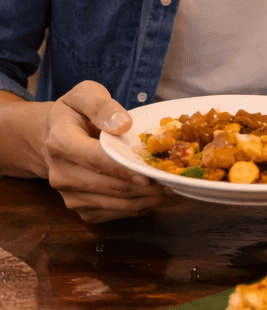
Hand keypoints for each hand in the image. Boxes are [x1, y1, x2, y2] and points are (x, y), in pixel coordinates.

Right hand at [36, 81, 162, 223]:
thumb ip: (102, 106)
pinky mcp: (81, 210)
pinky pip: (114, 214)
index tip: (149, 173)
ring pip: (115, 203)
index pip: (96, 160)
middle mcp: (61, 174)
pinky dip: (137, 207)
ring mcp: (69, 196)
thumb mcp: (85, 95)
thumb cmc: (76, 114)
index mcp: (60, 143)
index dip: (124, 168)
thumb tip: (122, 125)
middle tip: (171, 180)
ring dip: (145, 199)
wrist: (54, 138)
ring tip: (168, 188)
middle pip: (109, 186)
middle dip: (143, 186)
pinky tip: (153, 195)